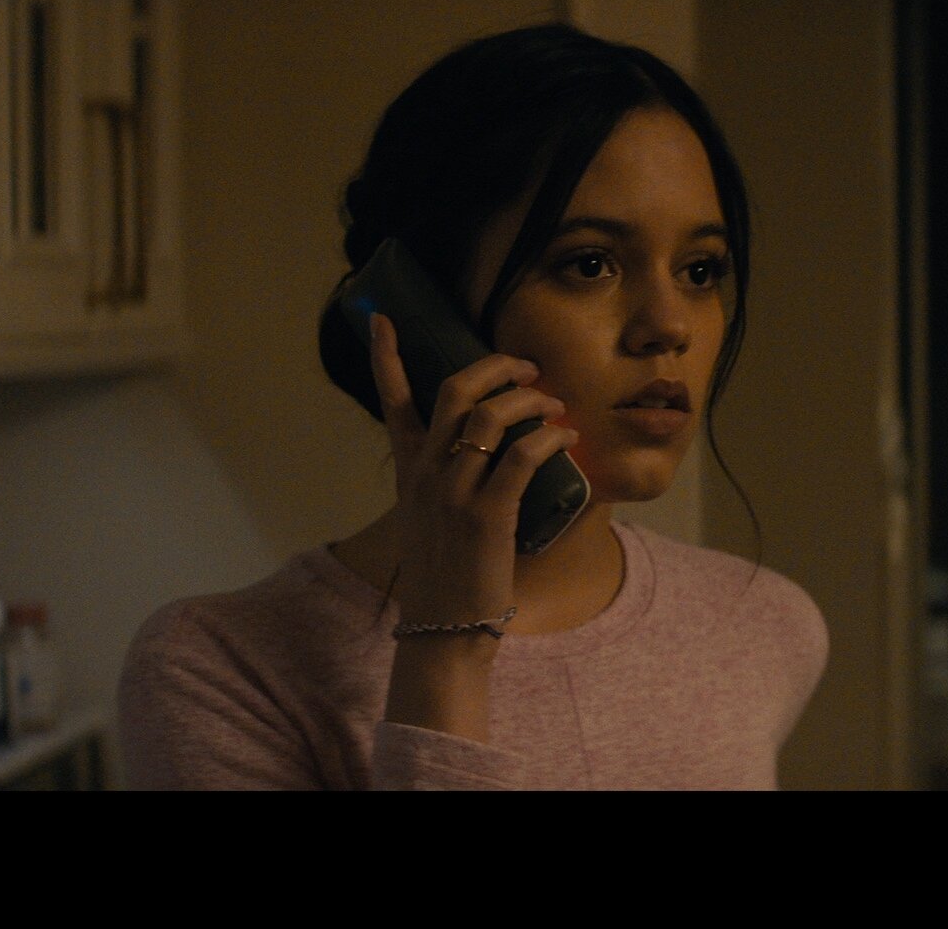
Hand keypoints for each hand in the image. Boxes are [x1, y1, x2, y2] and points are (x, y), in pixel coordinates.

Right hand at [367, 312, 579, 628]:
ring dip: (530, 400)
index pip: (392, 402)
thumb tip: (492, 446)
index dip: (386, 358)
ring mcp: (454, 493)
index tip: (382, 319)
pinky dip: (548, 437)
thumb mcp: (430, 517)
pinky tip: (565, 437)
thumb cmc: (447, 572)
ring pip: (490, 417)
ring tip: (555, 405)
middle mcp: (426, 474)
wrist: (444, 628)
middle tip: (528, 368)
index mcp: (410, 470)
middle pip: (455, 392)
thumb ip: (448, 478)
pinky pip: (522, 456)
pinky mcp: (487, 515)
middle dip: (496, 366)